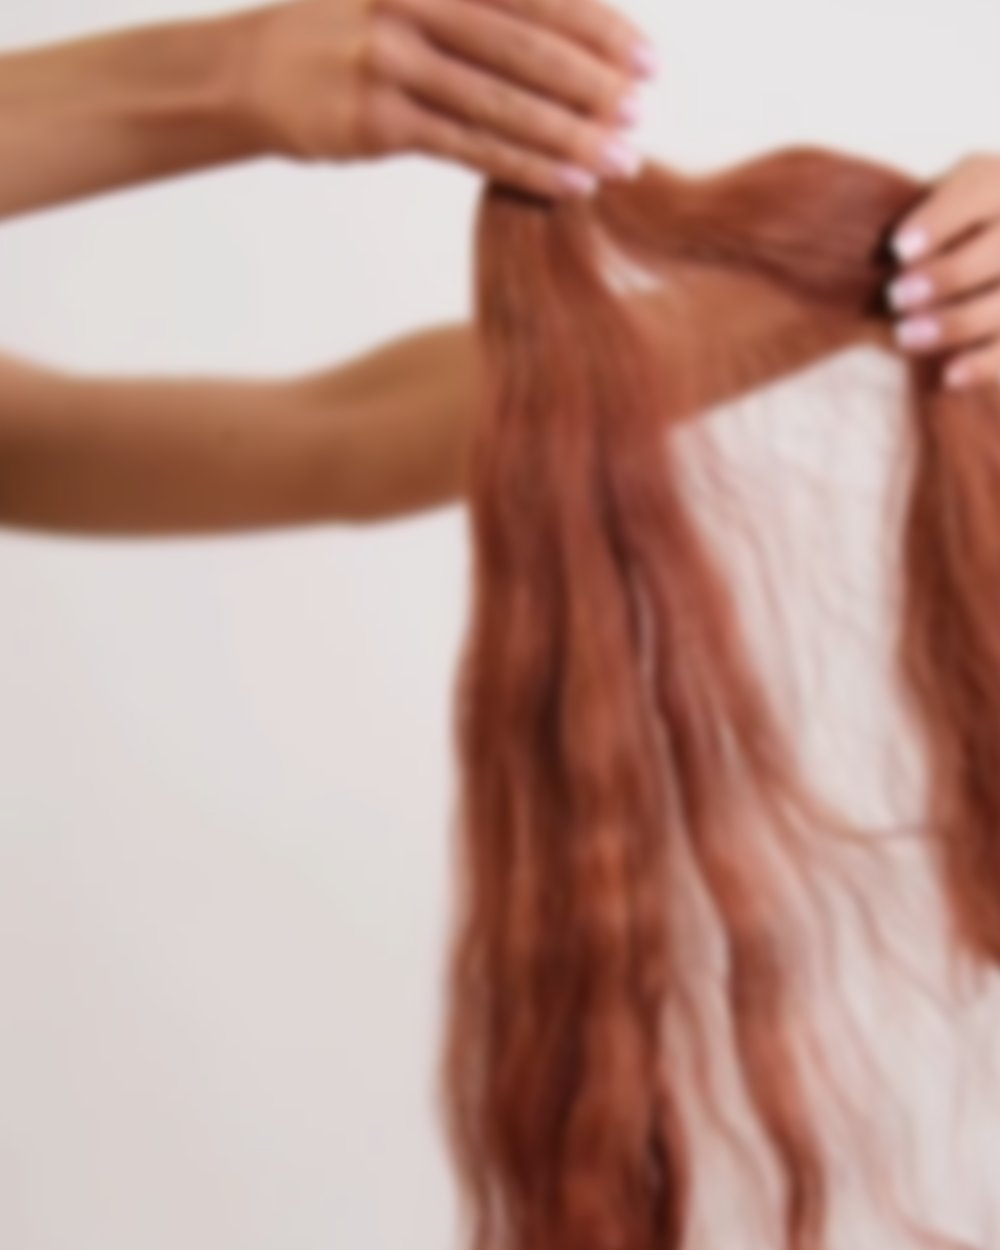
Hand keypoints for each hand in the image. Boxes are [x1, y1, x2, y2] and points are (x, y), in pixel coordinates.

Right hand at [234, 0, 655, 197]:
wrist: (251, 71)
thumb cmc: (346, 33)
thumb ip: (477, 7)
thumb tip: (568, 38)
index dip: (600, 28)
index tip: (650, 63)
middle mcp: (411, 1)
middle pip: (528, 47)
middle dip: (596, 86)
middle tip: (645, 117)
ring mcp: (391, 61)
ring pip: (504, 104)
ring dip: (571, 136)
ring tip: (623, 160)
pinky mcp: (378, 121)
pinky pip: (470, 147)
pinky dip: (526, 167)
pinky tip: (569, 182)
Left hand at [889, 153, 999, 389]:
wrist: (977, 265)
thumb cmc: (933, 238)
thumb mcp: (923, 212)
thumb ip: (902, 219)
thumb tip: (855, 248)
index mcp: (996, 184)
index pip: (977, 191)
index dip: (941, 221)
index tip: (900, 249)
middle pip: (997, 250)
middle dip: (946, 275)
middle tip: (897, 297)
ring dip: (956, 322)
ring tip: (906, 336)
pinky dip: (984, 365)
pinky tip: (950, 376)